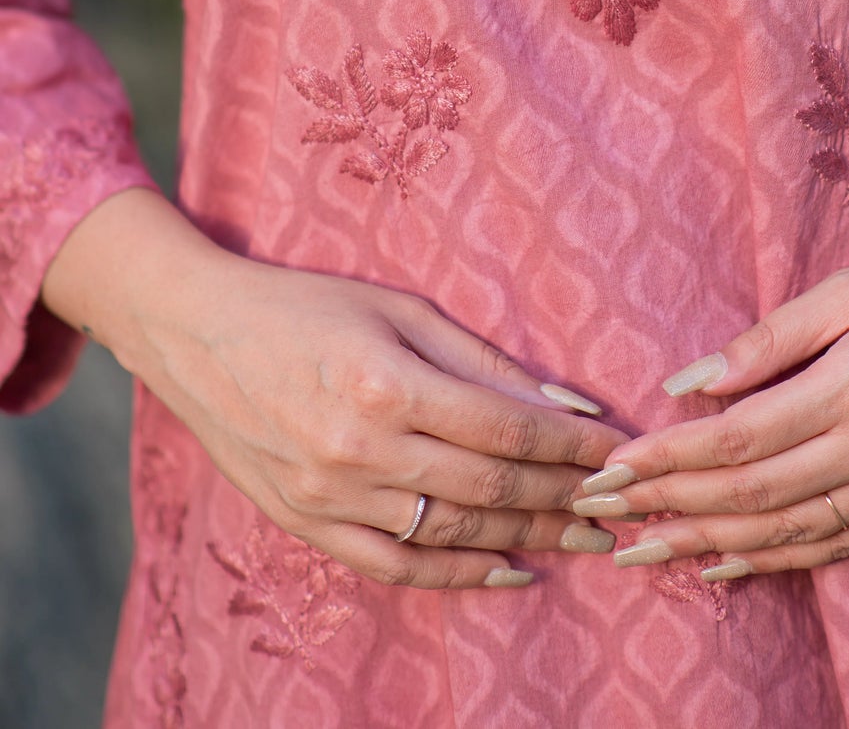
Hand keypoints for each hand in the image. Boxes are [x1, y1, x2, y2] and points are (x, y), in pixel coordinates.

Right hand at [44, 192, 624, 589]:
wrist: (196, 334)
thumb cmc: (305, 305)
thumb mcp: (399, 308)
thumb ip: (483, 360)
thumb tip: (566, 399)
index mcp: (387, 384)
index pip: (505, 426)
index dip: (571, 443)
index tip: (619, 445)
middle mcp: (361, 449)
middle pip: (490, 487)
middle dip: (566, 495)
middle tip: (620, 501)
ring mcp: (330, 496)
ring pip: (453, 533)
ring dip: (530, 537)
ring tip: (584, 534)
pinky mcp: (307, 524)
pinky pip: (397, 566)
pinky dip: (460, 576)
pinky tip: (512, 570)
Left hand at [575, 179, 848, 580]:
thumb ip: (770, 338)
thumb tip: (689, 381)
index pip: (738, 438)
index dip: (668, 457)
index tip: (610, 464)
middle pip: (753, 495)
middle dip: (669, 506)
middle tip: (602, 515)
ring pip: (789, 534)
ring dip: (708, 545)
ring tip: (644, 550)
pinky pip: (836, 548)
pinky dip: (775, 562)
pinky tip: (726, 565)